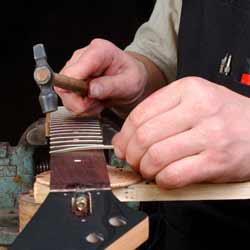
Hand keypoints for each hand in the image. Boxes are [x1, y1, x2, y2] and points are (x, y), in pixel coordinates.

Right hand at [55, 39, 147, 115]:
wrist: (130, 79)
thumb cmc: (132, 76)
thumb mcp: (129, 83)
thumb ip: (111, 86)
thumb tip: (90, 90)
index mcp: (99, 51)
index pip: (74, 70)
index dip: (76, 89)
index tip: (90, 99)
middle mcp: (83, 56)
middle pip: (64, 84)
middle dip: (81, 102)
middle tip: (98, 103)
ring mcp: (75, 68)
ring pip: (65, 95)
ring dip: (82, 105)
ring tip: (99, 101)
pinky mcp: (72, 79)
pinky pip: (69, 99)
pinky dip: (81, 106)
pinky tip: (94, 102)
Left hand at [112, 77, 249, 187]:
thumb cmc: (221, 115)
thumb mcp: (190, 103)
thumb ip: (156, 116)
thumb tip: (121, 140)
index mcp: (187, 89)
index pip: (140, 114)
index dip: (125, 136)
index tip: (123, 146)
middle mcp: (199, 108)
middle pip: (145, 136)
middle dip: (131, 155)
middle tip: (134, 161)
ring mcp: (210, 135)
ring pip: (156, 156)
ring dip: (145, 169)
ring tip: (148, 170)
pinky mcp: (218, 161)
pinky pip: (175, 175)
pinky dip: (162, 181)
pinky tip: (164, 178)